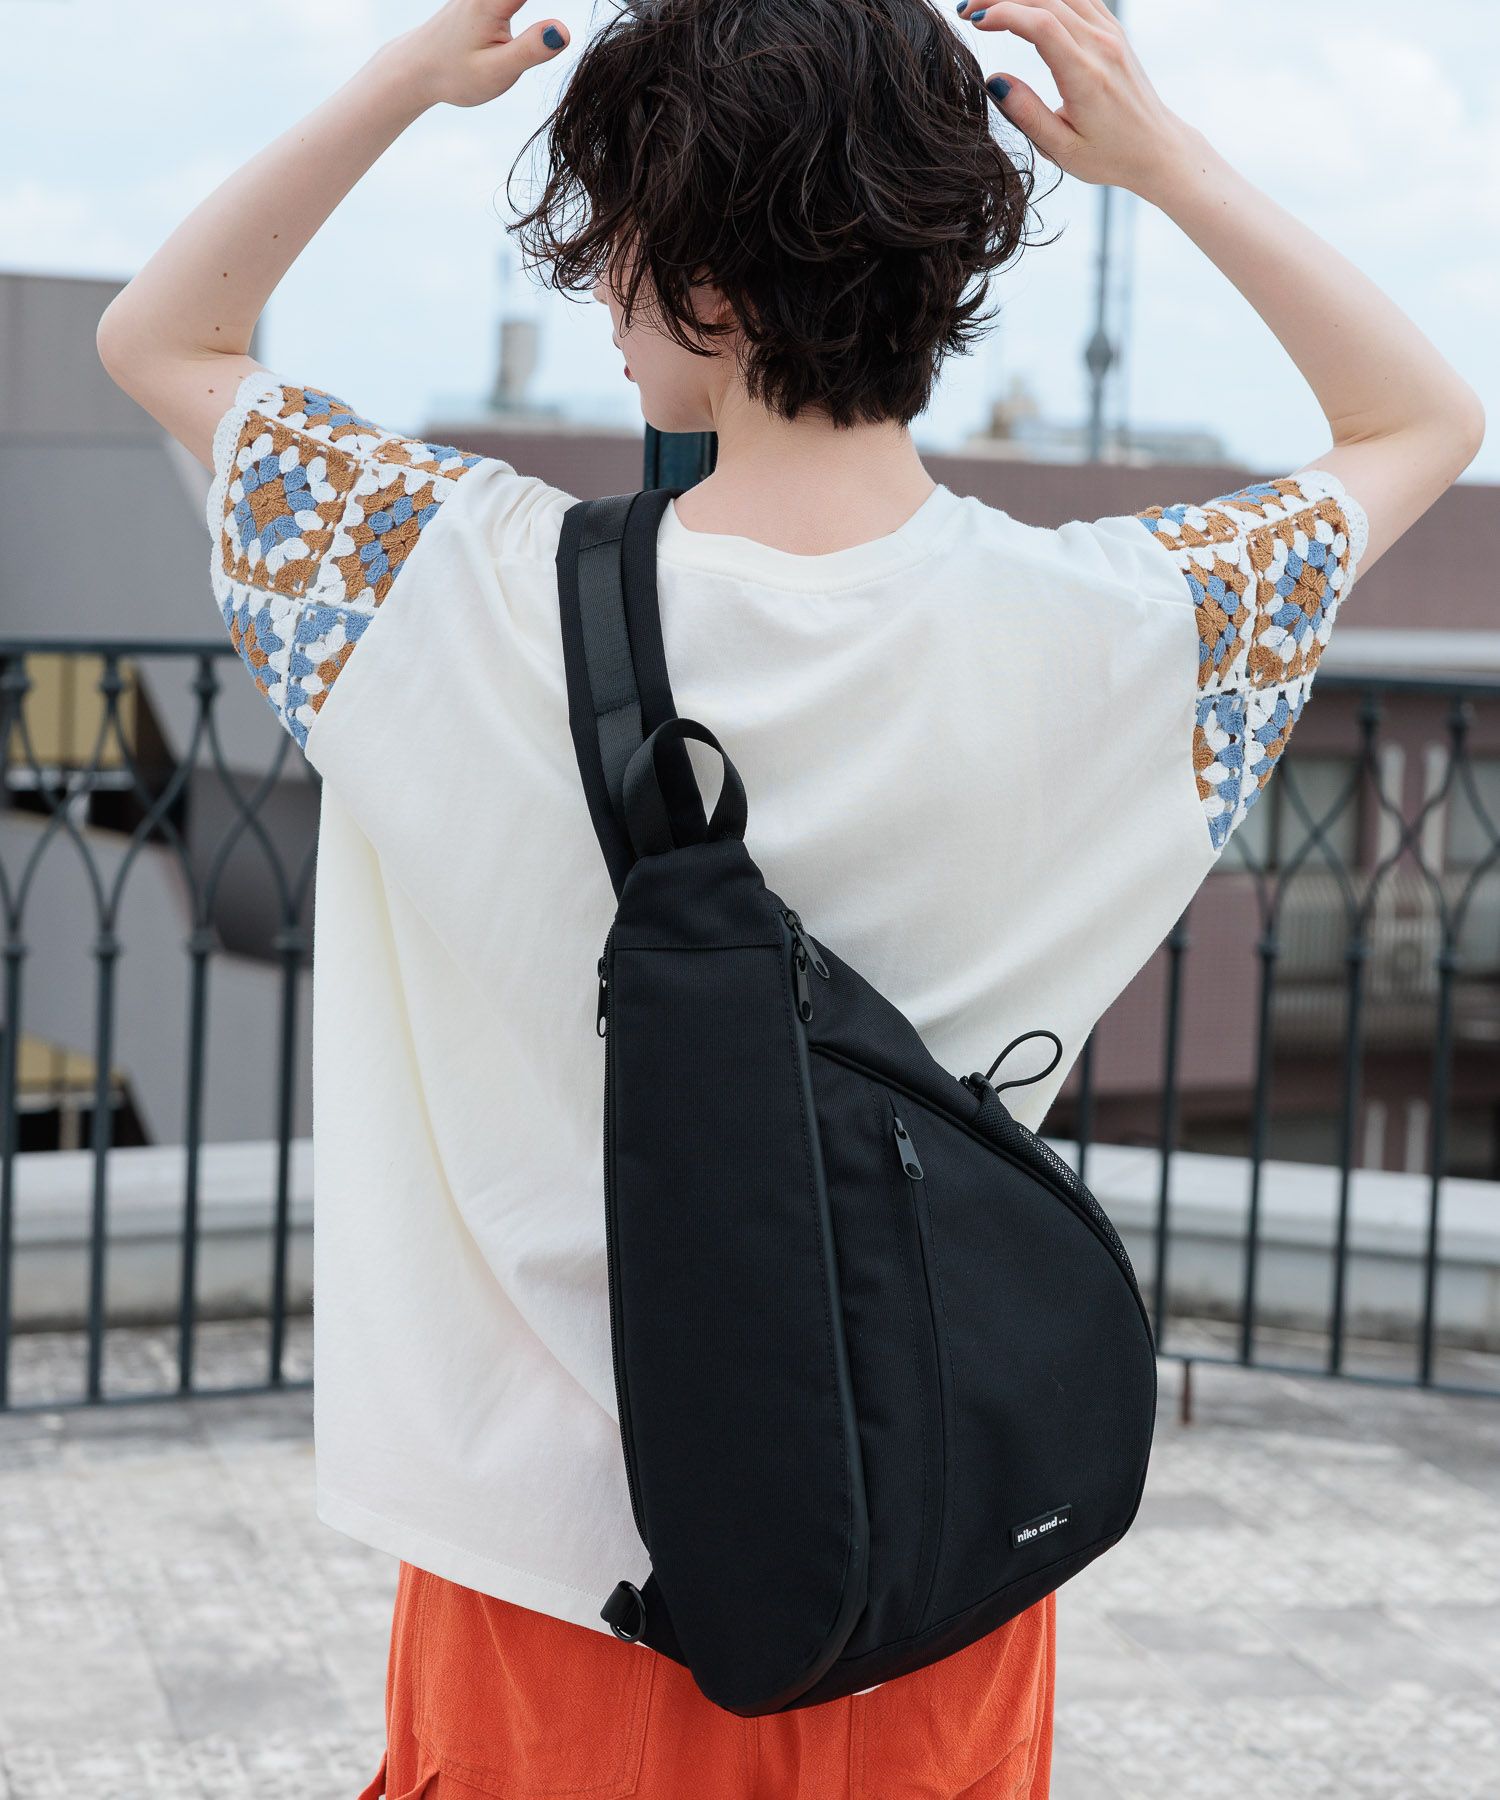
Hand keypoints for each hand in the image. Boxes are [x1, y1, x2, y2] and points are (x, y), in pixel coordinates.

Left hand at [390, 0, 568, 110]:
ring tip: (524, 45)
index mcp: (492, 1)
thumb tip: (563, 31)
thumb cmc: (454, 74)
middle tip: (546, 38)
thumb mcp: (496, 72)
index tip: (568, 19)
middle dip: (534, 22)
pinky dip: (516, 4)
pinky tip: (527, 1)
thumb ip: (530, 50)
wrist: (416, 68)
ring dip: (522, 6)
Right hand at [960, 0, 1191, 196]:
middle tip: (968, 10)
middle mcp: (1101, 45)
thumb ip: (1027, 114)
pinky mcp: (1113, 30)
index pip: (1040, 24)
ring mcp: (1110, 33)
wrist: (1158, 148)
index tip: (974, 22)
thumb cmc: (1110, 156)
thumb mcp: (1062, 149)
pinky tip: (1025, 4)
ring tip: (990, 6)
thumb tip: (995, 81)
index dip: (1003, 13)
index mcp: (1086, 75)